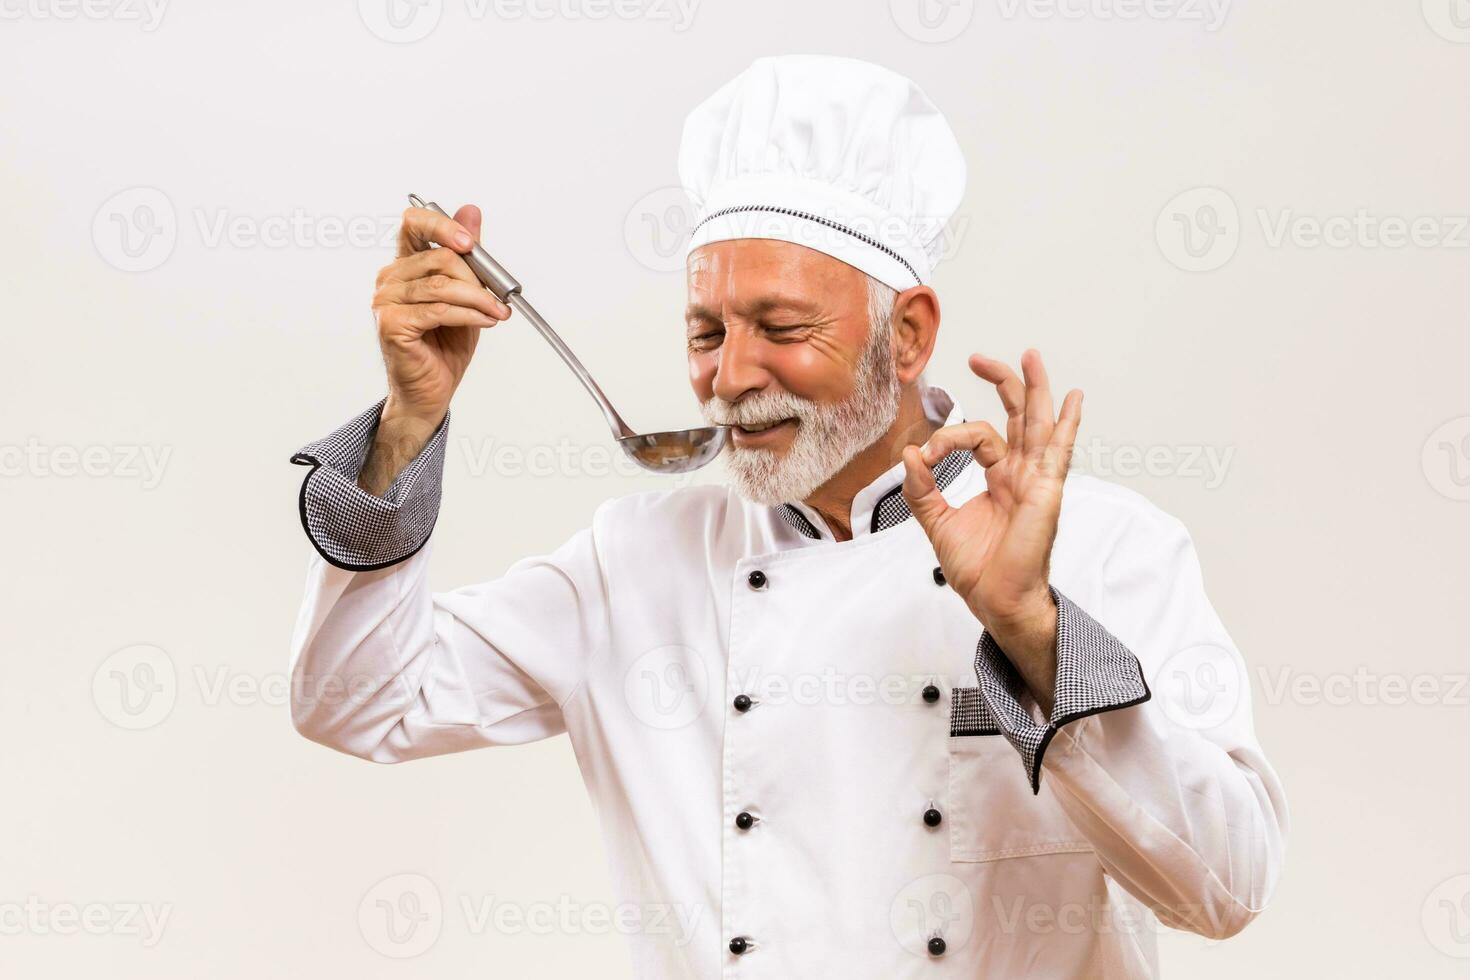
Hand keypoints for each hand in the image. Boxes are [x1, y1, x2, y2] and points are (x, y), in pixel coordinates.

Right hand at [359, 204, 512, 494]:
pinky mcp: (391, 324)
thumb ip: (468, 255)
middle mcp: (390, 279)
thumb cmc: (445, 345)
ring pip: (442, 285)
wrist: (432, 390)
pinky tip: (485, 322)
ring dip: (479, 299)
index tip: (470, 242)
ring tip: (497, 313)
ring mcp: (386, 301)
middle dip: (477, 277)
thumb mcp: (466, 294)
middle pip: (439, 257)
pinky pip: (439, 310)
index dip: (442, 225)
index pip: (413, 224)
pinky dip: (469, 314)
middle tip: (498, 298)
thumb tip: (471, 210)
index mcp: (405, 265)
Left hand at [900, 351, 1081, 694]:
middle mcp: (1022, 474)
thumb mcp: (938, 522)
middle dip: (1003, 383)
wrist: (995, 600)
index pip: (977, 436)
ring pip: (1038, 424)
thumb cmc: (978, 569)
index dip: (948, 437)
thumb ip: (922, 489)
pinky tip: (1072, 400)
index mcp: (1000, 479)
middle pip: (1017, 416)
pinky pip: (1058, 453)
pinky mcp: (1045, 492)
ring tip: (1031, 357)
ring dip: (1034, 389)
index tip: (926, 454)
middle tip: (980, 358)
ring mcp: (1037, 481)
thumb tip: (909, 454)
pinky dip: (1066, 425)